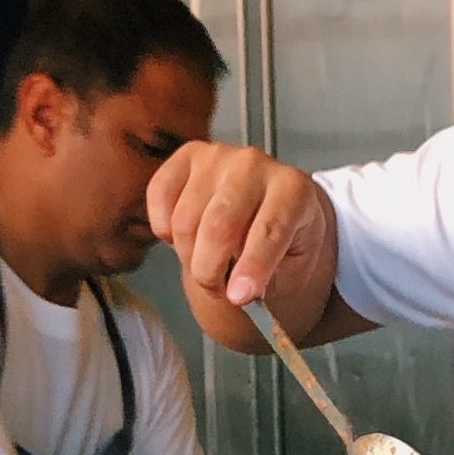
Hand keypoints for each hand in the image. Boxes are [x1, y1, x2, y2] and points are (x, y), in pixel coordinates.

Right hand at [144, 140, 339, 329]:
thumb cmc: (284, 245)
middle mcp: (255, 164)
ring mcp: (219, 156)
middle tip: (218, 290)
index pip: (268, 230)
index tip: (238, 298)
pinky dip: (164, 229)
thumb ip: (268, 281)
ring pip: (185, 219)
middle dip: (210, 271)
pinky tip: (187, 237)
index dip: (251, 268)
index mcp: (294, 189)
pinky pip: (160, 197)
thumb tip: (236, 294)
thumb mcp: (292, 270)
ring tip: (208, 265)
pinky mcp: (188, 156)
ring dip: (189, 257)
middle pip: (218, 225)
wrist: (273, 210)